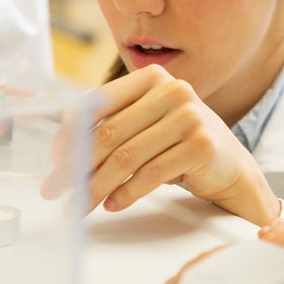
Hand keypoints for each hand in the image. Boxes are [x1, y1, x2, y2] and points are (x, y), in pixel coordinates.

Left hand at [40, 64, 280, 224]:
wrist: (229, 166)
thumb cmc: (179, 145)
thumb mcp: (145, 125)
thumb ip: (111, 126)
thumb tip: (60, 152)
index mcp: (152, 78)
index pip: (98, 102)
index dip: (70, 133)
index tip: (53, 160)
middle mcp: (172, 90)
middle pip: (109, 134)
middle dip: (77, 166)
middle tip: (55, 190)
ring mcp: (190, 116)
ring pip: (126, 157)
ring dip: (96, 186)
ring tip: (79, 205)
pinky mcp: (201, 145)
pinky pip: (150, 174)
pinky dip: (126, 193)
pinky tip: (112, 205)